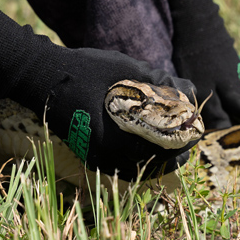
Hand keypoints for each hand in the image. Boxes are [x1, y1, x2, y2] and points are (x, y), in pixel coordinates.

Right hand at [0, 0, 196, 180]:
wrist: (42, 78)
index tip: (197, 127)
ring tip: (175, 143)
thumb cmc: (85, 70)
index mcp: (119, 138)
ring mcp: (98, 160)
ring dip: (162, 157)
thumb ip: (160, 83)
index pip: (166, 148)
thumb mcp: (127, 70)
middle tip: (189, 135)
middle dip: (177, 149)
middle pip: (157, 163)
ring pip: (142, 169)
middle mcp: (108, 156)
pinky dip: (143, 160)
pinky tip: (152, 147)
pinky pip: (125, 167)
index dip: (187, 138)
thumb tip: (189, 91)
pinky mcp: (92, 158)